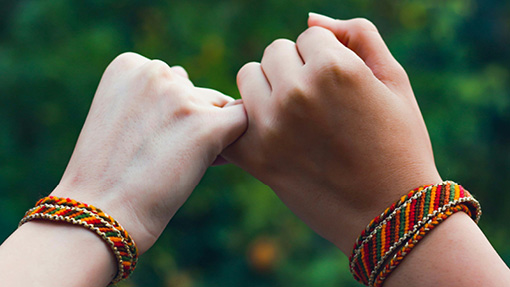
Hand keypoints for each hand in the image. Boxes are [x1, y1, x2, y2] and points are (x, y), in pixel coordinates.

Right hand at [51, 52, 246, 253]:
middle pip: (197, 93)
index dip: (174, 111)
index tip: (153, 139)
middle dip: (194, 121)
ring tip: (182, 164)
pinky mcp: (206, 124)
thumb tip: (196, 87)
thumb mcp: (119, 115)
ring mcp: (182, 97)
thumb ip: (154, 95)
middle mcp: (155, 71)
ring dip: (211, 132)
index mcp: (129, 64)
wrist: (101, 211)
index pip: (175, 79)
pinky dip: (233, 141)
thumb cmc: (108, 172)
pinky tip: (212, 161)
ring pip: (218, 108)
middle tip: (168, 156)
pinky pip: (241, 121)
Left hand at [223, 14, 440, 252]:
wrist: (387, 213)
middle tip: (319, 102)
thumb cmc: (398, 144)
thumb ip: (358, 34)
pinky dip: (247, 120)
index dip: (327, 58)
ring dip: (269, 88)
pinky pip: (232, 117)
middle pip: (275, 52)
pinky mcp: (253, 156)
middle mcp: (295, 93)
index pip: (309, 35)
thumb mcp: (394, 80)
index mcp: (333, 69)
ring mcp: (269, 126)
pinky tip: (270, 133)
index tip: (341, 87)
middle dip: (295, 68)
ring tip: (296, 116)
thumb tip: (311, 16)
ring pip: (249, 76)